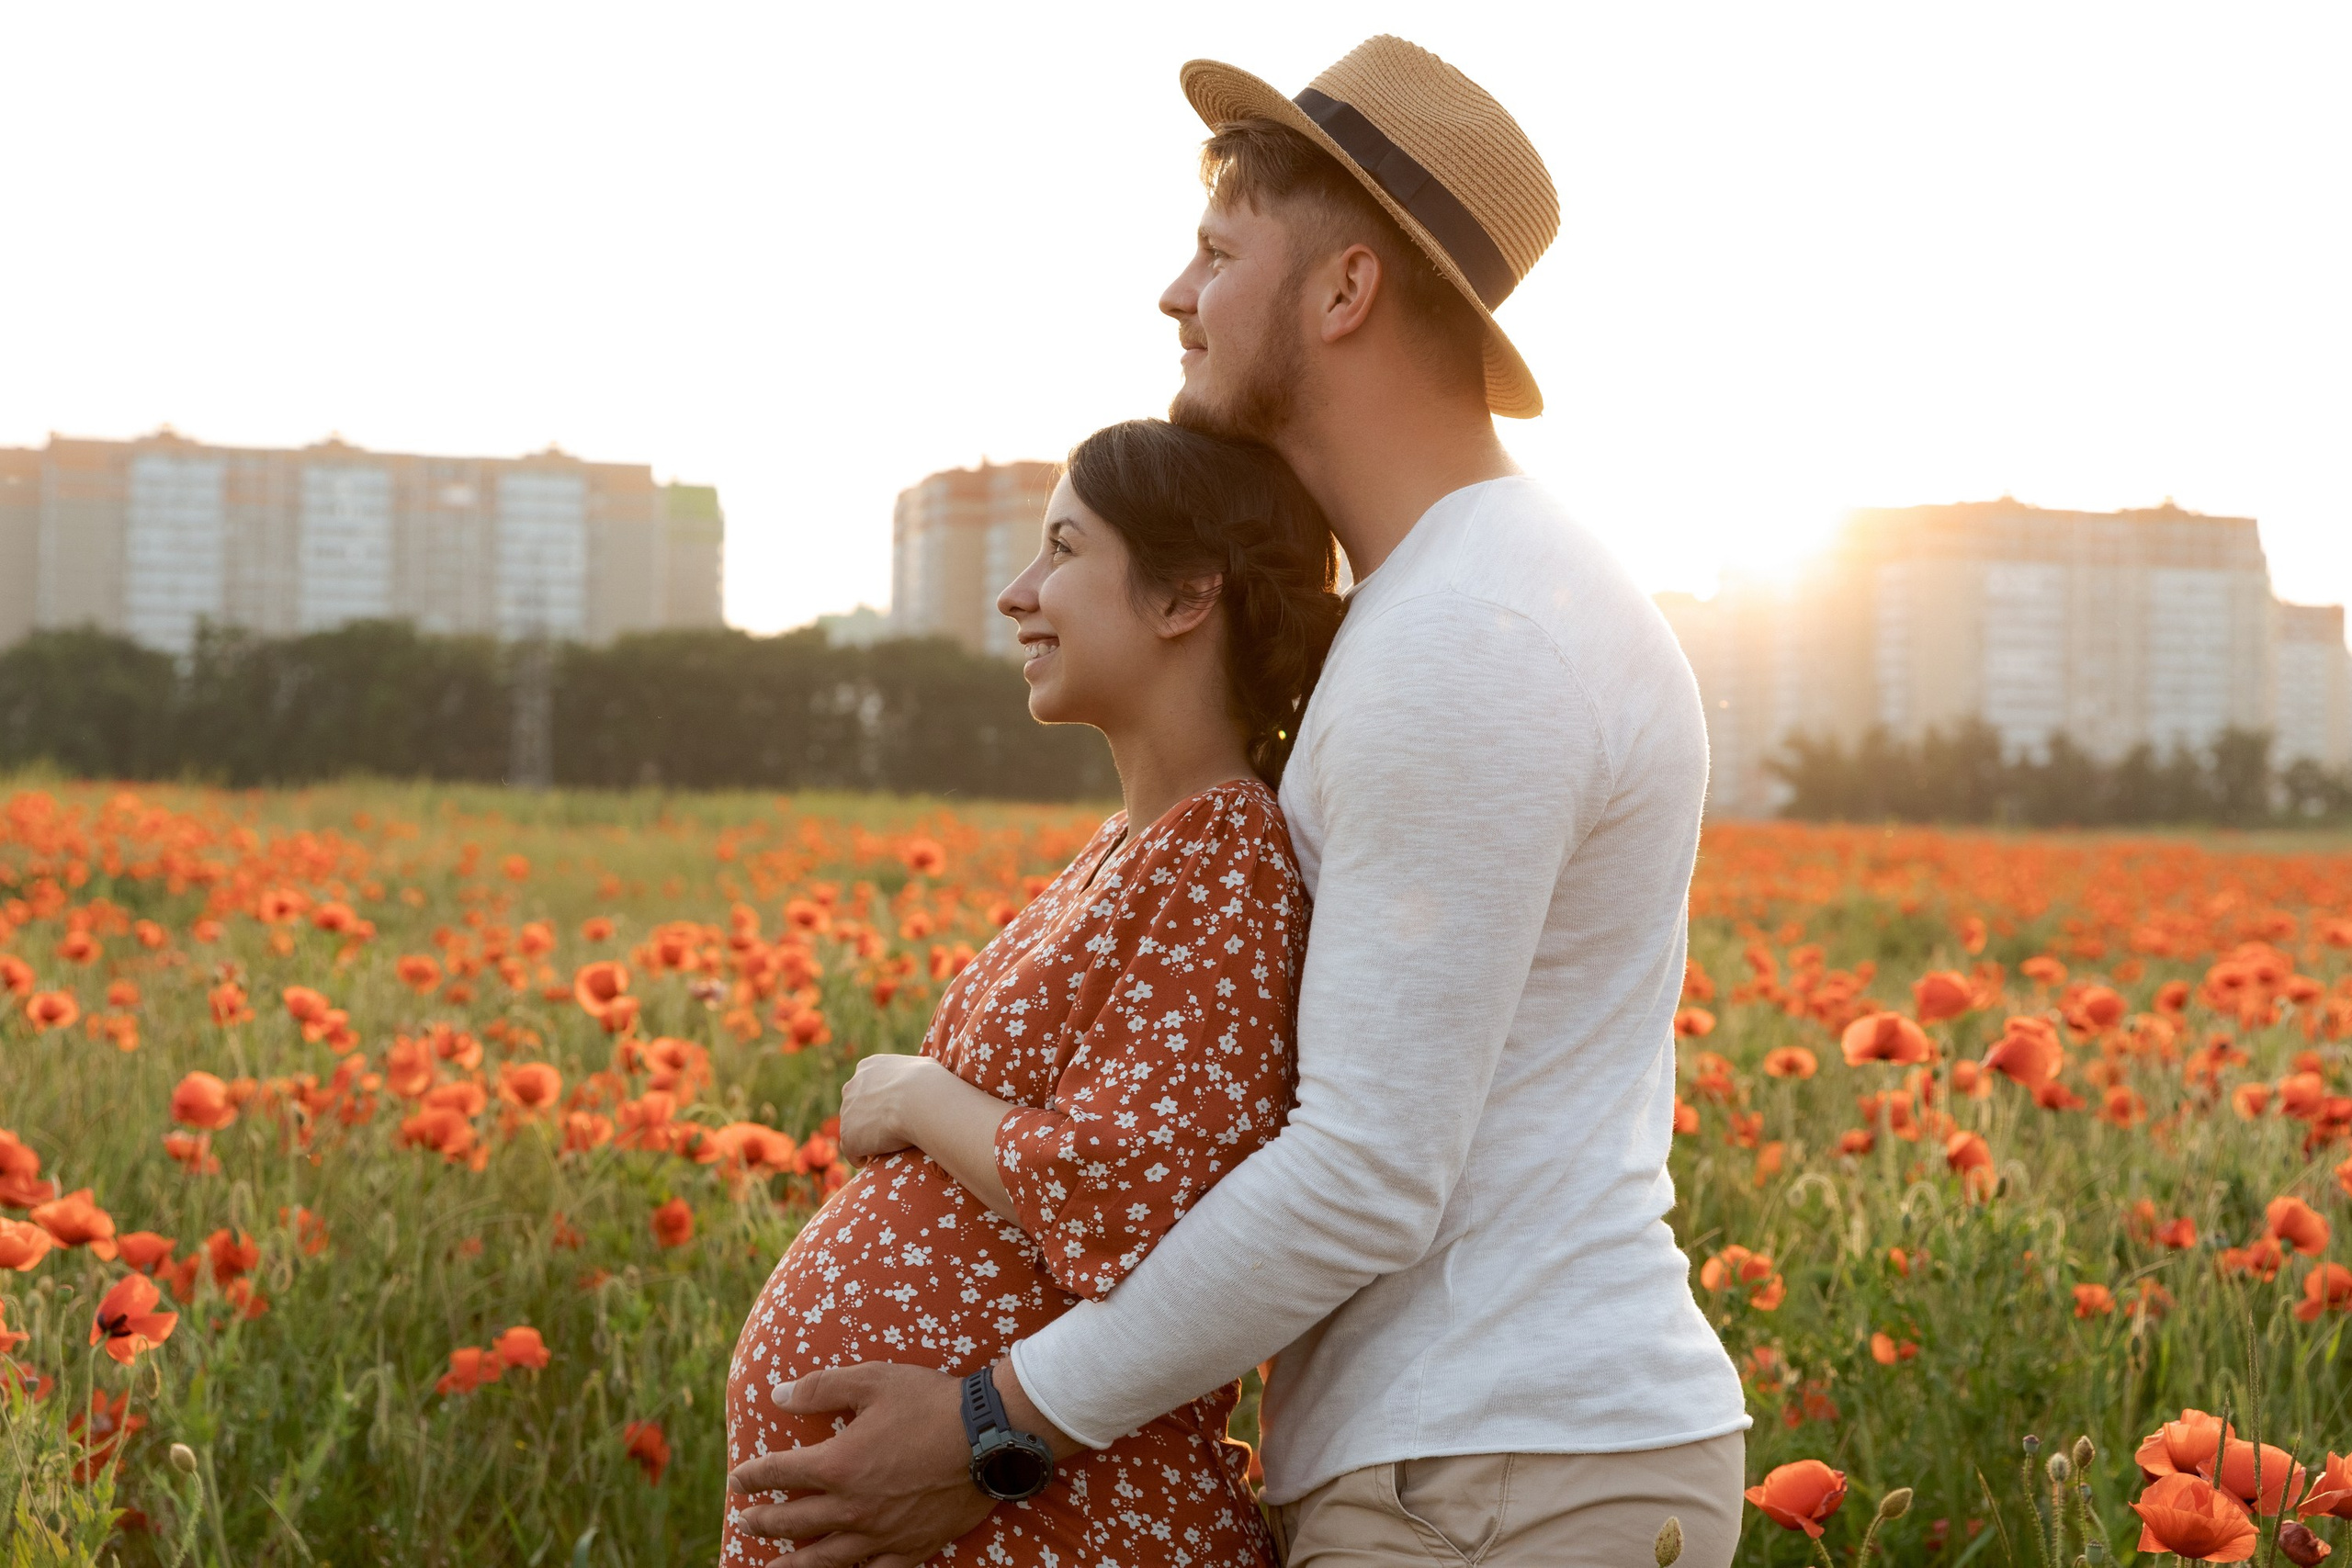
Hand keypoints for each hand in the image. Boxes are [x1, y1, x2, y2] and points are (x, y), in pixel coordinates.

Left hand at [726, 1362, 994, 1567]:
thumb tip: (777, 1395)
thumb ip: (820, 1387)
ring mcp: (881, 1533)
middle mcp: (852, 1506)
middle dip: (762, 1521)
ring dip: (791, 1564)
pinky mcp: (911, 1548)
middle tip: (744, 1522)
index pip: (780, 1474)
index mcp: (838, 1464)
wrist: (991, 1436)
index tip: (738, 1480)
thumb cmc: (931, 1402)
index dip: (753, 1477)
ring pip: (824, 1560)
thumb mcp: (873, 1380)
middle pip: (793, 1522)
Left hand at [837, 1053, 944, 1161]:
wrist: (921, 1102)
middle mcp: (852, 1086)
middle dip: (868, 1118)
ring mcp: (848, 1112)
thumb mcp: (922, 1067)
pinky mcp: (849, 1136)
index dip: (879, 1100)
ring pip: (853, 1129)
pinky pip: (851, 1151)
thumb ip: (911, 1073)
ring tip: (885, 1148)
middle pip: (856, 1107)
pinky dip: (861, 1156)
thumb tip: (921, 1076)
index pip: (867, 1085)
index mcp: (868, 1067)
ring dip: (866, 1138)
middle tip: (888, 1131)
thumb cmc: (929, 1084)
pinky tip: (873, 1160)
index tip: (892, 1112)